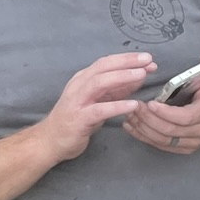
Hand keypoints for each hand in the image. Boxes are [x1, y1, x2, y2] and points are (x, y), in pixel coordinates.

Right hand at [34, 53, 153, 161]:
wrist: (51, 140)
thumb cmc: (77, 119)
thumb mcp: (100, 100)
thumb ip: (118, 89)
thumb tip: (140, 75)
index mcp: (84, 79)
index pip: (106, 63)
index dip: (127, 59)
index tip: (148, 58)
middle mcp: (79, 85)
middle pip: (103, 67)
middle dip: (127, 62)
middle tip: (148, 60)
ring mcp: (77, 101)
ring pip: (100, 83)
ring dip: (122, 77)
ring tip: (142, 75)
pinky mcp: (79, 118)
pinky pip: (100, 110)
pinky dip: (117, 106)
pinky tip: (133, 105)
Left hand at [124, 47, 199, 155]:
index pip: (185, 117)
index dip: (166, 113)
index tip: (151, 103)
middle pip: (170, 130)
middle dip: (149, 119)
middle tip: (134, 106)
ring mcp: (191, 142)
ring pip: (163, 139)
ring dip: (143, 128)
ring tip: (129, 114)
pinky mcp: (182, 148)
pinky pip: (160, 145)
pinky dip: (143, 136)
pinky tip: (131, 125)